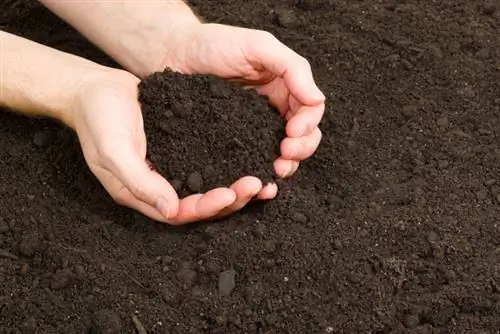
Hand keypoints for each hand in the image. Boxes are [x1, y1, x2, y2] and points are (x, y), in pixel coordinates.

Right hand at [73, 69, 246, 223]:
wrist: (94, 88)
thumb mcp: (112, 151)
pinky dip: (228, 163)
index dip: (207, 207)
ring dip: (234, 186)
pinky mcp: (181, 148)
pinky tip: (248, 155)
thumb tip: (171, 210)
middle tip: (257, 185)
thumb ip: (139, 182)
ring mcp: (172, 166)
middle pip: (200, 204)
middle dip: (230, 199)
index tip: (231, 194)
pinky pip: (208, 162)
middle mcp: (160, 185)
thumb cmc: (97, 118)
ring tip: (261, 177)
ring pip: (208, 185)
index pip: (180, 213)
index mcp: (142, 194)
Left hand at [162, 23, 325, 214]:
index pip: (310, 111)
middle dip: (300, 149)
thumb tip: (318, 100)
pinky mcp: (234, 140)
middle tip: (285, 155)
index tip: (292, 133)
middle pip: (303, 136)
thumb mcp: (259, 46)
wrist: (174, 53)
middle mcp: (274, 109)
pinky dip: (262, 170)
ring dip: (287, 164)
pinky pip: (254, 158)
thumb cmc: (215, 43)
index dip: (307, 125)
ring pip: (283, 152)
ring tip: (275, 171)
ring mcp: (255, 127)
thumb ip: (292, 68)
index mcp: (285, 87)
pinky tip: (261, 179)